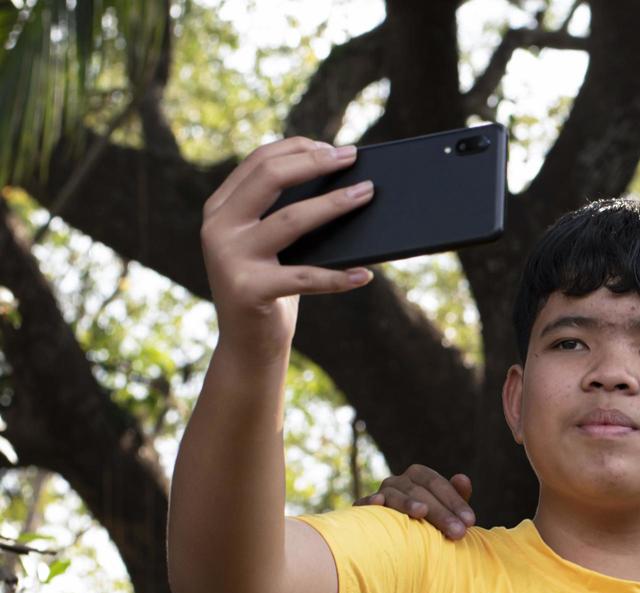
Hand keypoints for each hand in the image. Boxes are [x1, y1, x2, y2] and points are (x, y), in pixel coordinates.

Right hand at [201, 137, 374, 362]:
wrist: (248, 345)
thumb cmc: (272, 286)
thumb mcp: (273, 245)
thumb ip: (286, 213)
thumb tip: (344, 184)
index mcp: (221, 208)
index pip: (259, 162)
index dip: (298, 148)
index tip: (335, 147)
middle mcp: (218, 227)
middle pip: (270, 178)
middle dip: (315, 163)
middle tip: (353, 157)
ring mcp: (230, 258)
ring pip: (290, 220)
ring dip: (334, 205)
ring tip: (367, 195)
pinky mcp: (249, 290)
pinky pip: (305, 278)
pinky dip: (340, 278)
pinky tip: (366, 274)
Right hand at [357, 464, 475, 539]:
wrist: (395, 534)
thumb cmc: (428, 520)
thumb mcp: (446, 508)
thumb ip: (457, 496)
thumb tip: (462, 478)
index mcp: (419, 475)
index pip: (438, 484)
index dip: (455, 502)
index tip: (471, 522)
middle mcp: (399, 480)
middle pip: (421, 492)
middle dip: (441, 512)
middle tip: (458, 532)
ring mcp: (381, 493)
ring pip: (396, 495)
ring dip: (409, 503)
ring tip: (422, 512)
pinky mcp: (364, 507)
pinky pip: (365, 503)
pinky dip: (370, 502)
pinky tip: (377, 502)